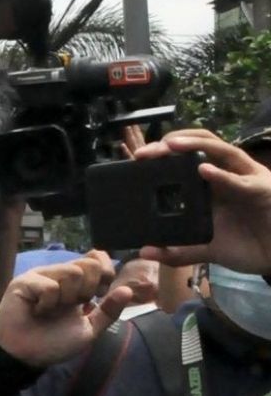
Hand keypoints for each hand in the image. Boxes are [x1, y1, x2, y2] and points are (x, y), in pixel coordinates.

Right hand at [0, 251, 147, 367]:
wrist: (25, 356)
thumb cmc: (54, 342)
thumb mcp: (89, 329)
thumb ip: (108, 311)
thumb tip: (127, 290)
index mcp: (76, 283)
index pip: (97, 258)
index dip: (105, 272)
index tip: (99, 294)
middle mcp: (59, 275)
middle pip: (89, 263)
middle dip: (88, 290)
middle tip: (72, 306)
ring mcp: (41, 276)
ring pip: (72, 271)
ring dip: (67, 298)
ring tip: (52, 310)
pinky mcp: (24, 282)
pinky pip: (50, 285)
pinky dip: (48, 304)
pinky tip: (37, 311)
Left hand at [130, 130, 270, 272]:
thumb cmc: (251, 247)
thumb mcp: (208, 249)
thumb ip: (179, 251)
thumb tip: (145, 251)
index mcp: (214, 183)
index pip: (188, 157)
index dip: (164, 154)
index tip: (136, 160)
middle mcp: (230, 174)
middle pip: (200, 147)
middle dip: (172, 143)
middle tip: (145, 153)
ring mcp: (248, 178)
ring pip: (221, 150)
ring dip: (195, 145)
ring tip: (170, 146)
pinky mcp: (264, 190)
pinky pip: (242, 180)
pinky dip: (222, 175)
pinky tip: (203, 170)